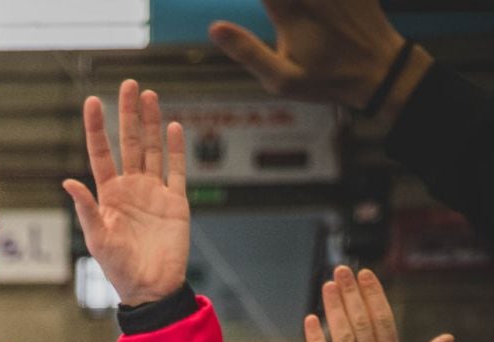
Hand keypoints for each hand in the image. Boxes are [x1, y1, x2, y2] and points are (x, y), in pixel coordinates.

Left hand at [64, 79, 189, 305]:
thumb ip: (86, 209)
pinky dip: (175, 149)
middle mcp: (131, 189)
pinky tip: (173, 126)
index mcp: (109, 196)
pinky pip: (176, 170)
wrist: (151, 289)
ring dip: (151, 123)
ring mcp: (154, 193)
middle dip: (128, 114)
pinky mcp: (176, 202)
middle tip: (128, 84)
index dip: (97, 128)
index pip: (100, 153)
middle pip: (129, 143)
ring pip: (153, 149)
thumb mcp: (98, 239)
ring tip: (148, 95)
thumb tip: (68, 181)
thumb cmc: (120, 269)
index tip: (92, 101)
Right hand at [209, 0, 408, 110]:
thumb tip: (215, 28)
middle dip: (276, 2)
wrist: (381, 70)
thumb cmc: (326, 80)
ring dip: (292, 3)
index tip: (264, 9)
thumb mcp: (282, 80)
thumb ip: (247, 52)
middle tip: (275, 13)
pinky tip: (310, 10)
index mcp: (290, 14)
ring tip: (288, 14)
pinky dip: (314, 3)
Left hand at [304, 266, 451, 341]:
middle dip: (351, 295)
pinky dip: (314, 339)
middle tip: (342, 269)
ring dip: (334, 309)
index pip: (383, 322)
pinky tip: (310, 318)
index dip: (374, 296)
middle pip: (361, 324)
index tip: (366, 275)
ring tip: (328, 285)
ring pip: (342, 337)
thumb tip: (447, 337)